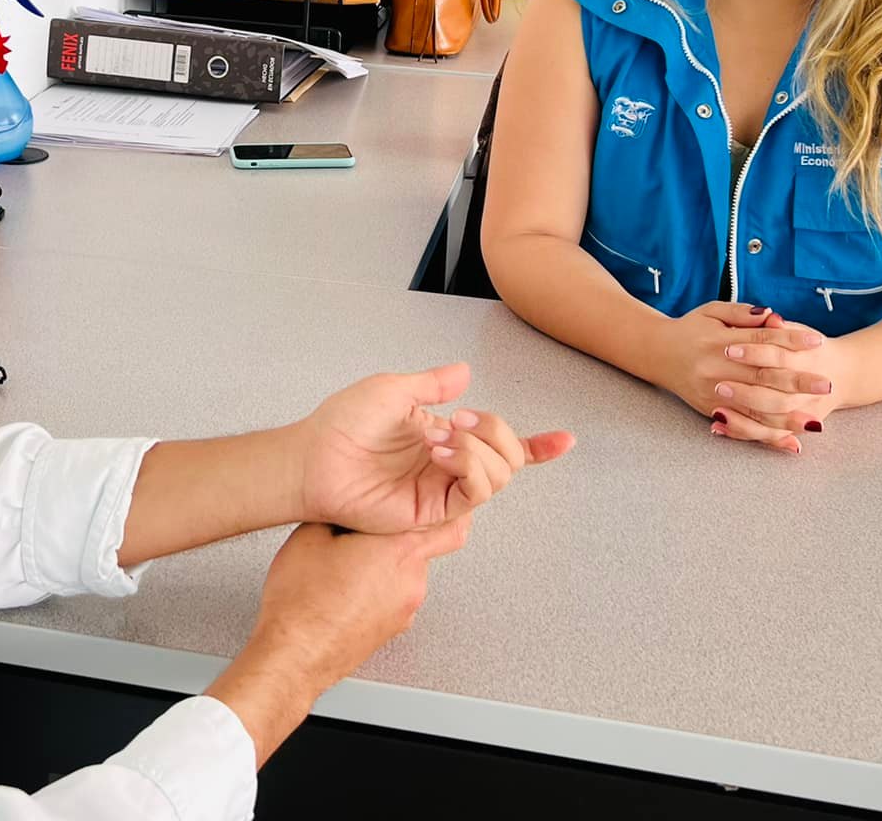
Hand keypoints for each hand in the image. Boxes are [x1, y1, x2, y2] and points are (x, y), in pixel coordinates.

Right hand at [206, 519, 472, 765]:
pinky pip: (391, 597)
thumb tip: (348, 505)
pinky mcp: (391, 629)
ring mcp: (404, 610)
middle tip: (361, 531)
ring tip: (343, 564)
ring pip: (404, 572)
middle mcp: (412, 582)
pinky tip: (342, 588)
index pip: (452, 522)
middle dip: (394, 534)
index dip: (441, 506)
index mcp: (401, 551)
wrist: (293, 655)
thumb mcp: (311, 533)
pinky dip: (374, 589)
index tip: (427, 498)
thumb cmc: (302, 604)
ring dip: (382, 564)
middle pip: (421, 545)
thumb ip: (342, 510)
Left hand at [293, 363, 573, 533]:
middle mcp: (448, 462)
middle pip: (508, 455)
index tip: (567, 440)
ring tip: (443, 439)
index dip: (536, 445)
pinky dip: (470, 469)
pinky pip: (474, 494)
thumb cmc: (343, 423)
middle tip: (461, 419)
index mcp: (443, 434)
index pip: (498, 443)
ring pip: (499, 475)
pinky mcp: (432, 510)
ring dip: (480, 450)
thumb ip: (433, 384)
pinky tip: (442, 454)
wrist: (315, 457)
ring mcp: (442, 487)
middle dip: (499, 431)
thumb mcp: (392, 388)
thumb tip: (466, 372)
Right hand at [647, 301, 830, 454]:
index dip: (791, 340)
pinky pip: (743, 427)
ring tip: (814, 421)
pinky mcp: (711, 410)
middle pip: (763, 376)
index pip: (763, 341)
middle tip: (826, 383)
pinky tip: (789, 442)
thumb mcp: (712, 311)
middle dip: (798, 381)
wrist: (655, 351)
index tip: (817, 342)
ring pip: (755, 409)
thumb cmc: (689, 329)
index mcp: (720, 341)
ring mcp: (713, 393)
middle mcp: (717, 369)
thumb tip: (774, 317)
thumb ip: (742, 314)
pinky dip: (767, 436)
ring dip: (787, 417)